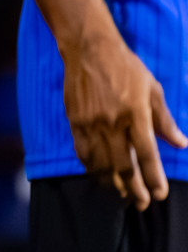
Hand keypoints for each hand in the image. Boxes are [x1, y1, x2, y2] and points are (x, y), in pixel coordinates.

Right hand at [62, 28, 186, 208]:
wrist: (88, 48)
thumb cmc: (125, 67)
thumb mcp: (152, 89)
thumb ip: (165, 119)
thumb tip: (181, 143)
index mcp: (135, 114)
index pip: (148, 155)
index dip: (154, 178)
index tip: (160, 194)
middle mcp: (112, 122)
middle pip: (123, 166)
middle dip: (133, 189)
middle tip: (141, 203)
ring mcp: (91, 122)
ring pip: (100, 163)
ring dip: (111, 183)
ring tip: (121, 194)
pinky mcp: (74, 120)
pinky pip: (82, 151)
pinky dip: (91, 167)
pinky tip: (99, 174)